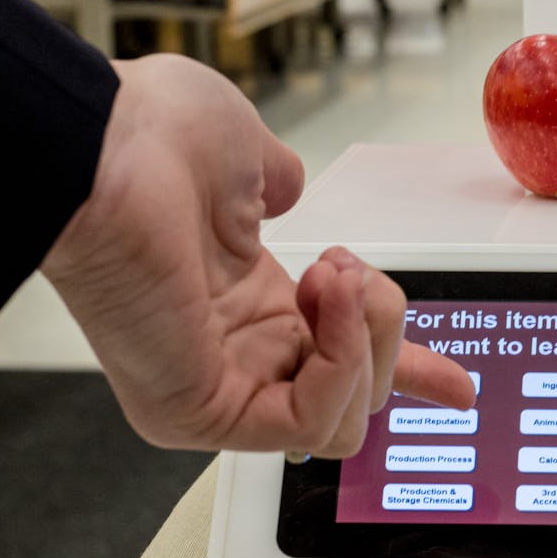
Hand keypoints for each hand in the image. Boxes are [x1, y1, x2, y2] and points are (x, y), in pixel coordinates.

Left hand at [41, 54, 475, 456]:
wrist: (100, 143)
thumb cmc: (151, 137)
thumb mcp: (247, 154)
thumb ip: (280, 181)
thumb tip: (286, 188)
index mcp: (248, 308)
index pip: (340, 364)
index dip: (405, 369)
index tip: (457, 389)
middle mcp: (236, 359)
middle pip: (362, 394)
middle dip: (385, 323)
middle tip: (345, 266)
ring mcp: (217, 393)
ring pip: (347, 417)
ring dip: (365, 334)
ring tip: (331, 272)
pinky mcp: (204, 414)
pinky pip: (311, 420)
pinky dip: (341, 355)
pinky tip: (323, 299)